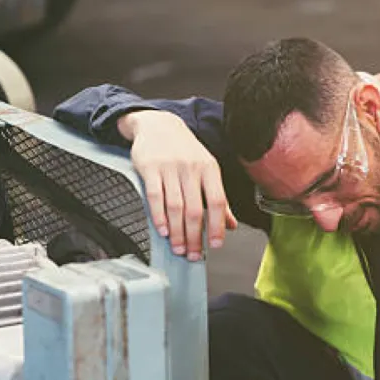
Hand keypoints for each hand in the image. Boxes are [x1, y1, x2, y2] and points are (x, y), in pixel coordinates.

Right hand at [119, 110, 237, 259]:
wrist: (159, 124)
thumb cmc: (186, 151)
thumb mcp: (207, 169)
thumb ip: (218, 198)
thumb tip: (230, 225)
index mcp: (210, 169)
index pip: (218, 201)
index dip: (217, 225)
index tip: (216, 244)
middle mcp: (192, 168)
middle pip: (195, 209)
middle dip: (195, 236)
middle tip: (193, 254)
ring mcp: (170, 168)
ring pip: (175, 206)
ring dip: (177, 231)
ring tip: (179, 247)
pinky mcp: (149, 168)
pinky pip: (155, 197)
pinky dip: (159, 216)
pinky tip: (162, 230)